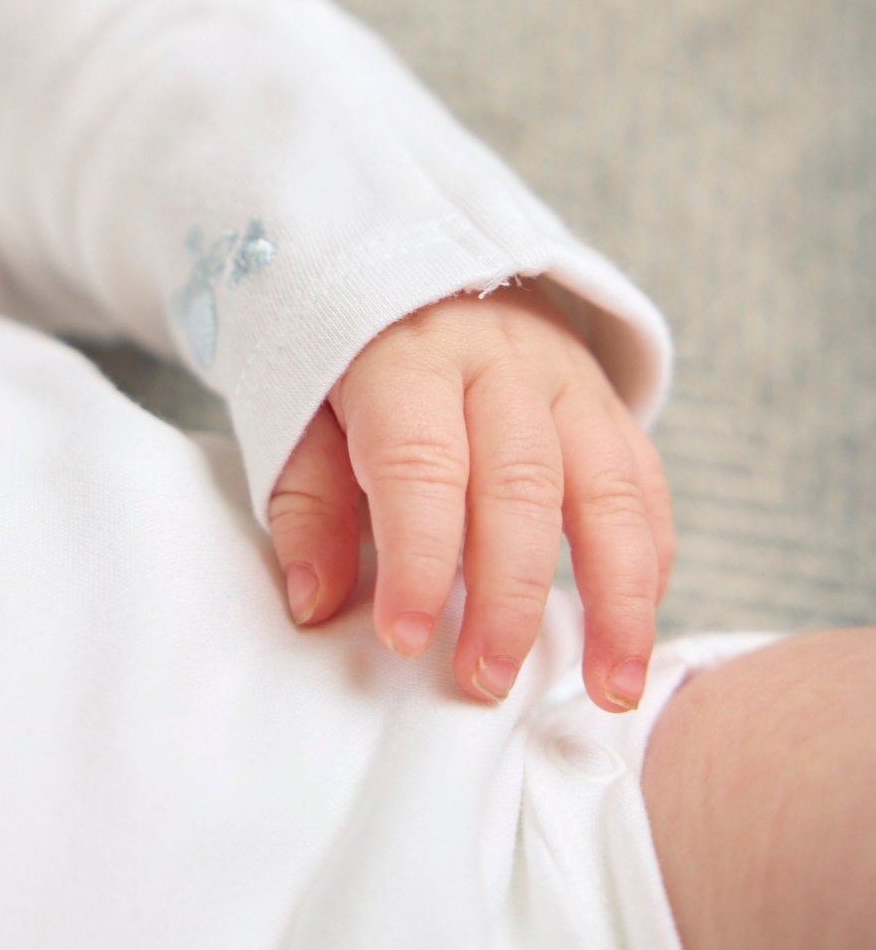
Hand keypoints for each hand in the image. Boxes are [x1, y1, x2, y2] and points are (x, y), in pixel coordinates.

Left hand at [266, 280, 675, 710]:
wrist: (424, 262)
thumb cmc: (349, 356)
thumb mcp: (299, 408)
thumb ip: (306, 503)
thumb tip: (316, 600)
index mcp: (409, 359)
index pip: (420, 464)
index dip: (418, 558)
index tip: (407, 638)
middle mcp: (499, 364)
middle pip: (520, 484)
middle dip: (509, 595)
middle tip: (486, 679)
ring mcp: (567, 380)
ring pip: (607, 488)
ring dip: (617, 596)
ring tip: (611, 686)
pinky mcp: (608, 402)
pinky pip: (643, 482)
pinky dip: (649, 559)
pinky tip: (636, 626)